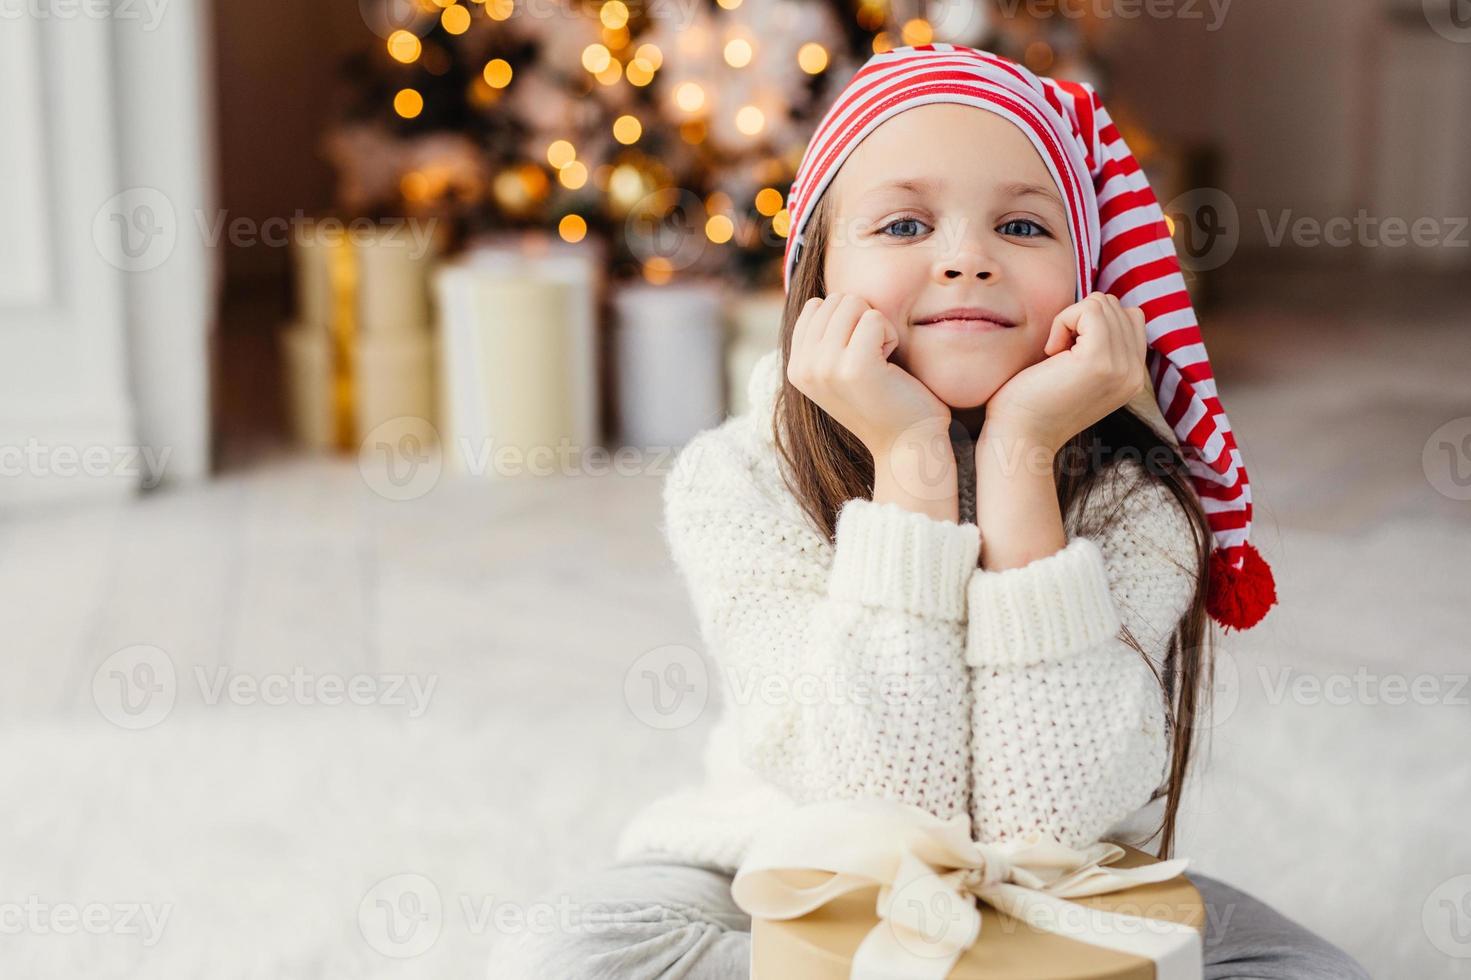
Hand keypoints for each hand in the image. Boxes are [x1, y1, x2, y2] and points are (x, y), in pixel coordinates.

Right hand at [786, 293, 951, 460]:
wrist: (906, 444)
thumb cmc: (883, 401)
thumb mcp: (838, 370)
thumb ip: (822, 339)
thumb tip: (817, 299)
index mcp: (796, 368)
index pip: (816, 305)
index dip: (848, 322)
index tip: (858, 356)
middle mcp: (804, 368)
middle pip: (837, 300)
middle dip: (863, 321)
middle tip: (873, 360)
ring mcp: (825, 367)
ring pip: (854, 304)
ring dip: (877, 328)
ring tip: (880, 362)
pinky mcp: (854, 366)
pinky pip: (875, 318)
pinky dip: (891, 336)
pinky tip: (890, 367)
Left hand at [982, 292, 1148, 454]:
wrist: (1020, 436)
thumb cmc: (1033, 401)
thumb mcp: (1077, 370)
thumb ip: (1097, 344)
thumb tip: (1097, 304)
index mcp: (1132, 376)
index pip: (1130, 317)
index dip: (1092, 322)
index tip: (1068, 353)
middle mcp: (1134, 373)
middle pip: (1115, 306)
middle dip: (1079, 319)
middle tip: (1058, 355)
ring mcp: (1121, 367)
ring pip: (1102, 304)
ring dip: (1070, 320)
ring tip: (1055, 355)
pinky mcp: (1100, 360)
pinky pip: (1089, 309)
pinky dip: (1063, 321)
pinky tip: (1051, 352)